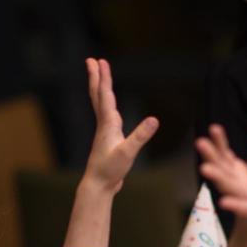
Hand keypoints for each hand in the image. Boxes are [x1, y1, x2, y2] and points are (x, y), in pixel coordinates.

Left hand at [81, 59, 158, 192]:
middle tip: (91, 60)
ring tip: (99, 77)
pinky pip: (106, 115)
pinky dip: (106, 105)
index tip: (100, 61)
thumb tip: (155, 119)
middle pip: (98, 95)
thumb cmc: (110, 170)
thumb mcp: (128, 153)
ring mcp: (104, 131)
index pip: (105, 95)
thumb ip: (140, 136)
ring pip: (100, 104)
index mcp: (107, 124)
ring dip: (100, 88)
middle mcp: (104, 124)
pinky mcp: (108, 139)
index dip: (104, 78)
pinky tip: (110, 108)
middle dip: (96, 77)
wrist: (98, 185)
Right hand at [196, 124, 246, 243]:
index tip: (214, 127)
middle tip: (199, 142)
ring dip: (216, 177)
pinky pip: (241, 208)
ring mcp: (240, 197)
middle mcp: (233, 184)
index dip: (219, 142)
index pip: (224, 155)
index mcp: (234, 173)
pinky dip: (233, 204)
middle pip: (220, 168)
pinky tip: (223, 203)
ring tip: (204, 169)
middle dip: (210, 156)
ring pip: (226, 186)